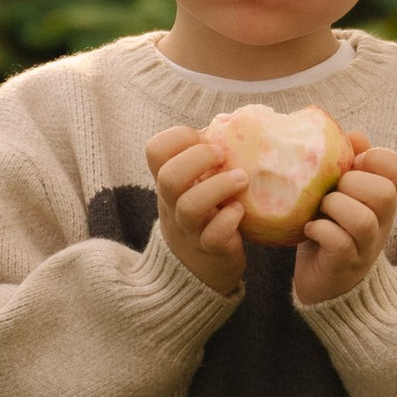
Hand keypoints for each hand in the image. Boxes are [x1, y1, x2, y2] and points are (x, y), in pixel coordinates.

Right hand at [145, 124, 247, 295]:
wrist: (198, 274)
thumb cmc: (204, 218)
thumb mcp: (193, 188)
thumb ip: (204, 163)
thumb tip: (232, 122)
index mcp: (168, 183)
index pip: (155, 150)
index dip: (178, 137)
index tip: (203, 139)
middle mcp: (173, 205)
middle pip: (169, 177)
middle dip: (198, 159)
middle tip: (222, 156)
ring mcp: (189, 230)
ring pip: (191, 206)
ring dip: (219, 187)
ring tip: (241, 179)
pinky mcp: (210, 250)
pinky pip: (214, 235)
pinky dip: (229, 219)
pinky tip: (239, 211)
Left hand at [293, 142, 396, 306]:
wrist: (325, 285)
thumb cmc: (332, 230)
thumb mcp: (341, 194)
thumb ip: (349, 163)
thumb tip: (355, 135)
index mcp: (384, 200)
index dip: (381, 159)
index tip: (355, 164)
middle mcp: (382, 223)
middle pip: (384, 193)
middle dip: (350, 184)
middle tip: (330, 192)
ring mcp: (366, 247)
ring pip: (362, 220)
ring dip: (334, 208)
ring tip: (318, 211)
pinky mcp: (344, 266)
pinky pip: (339, 243)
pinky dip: (319, 231)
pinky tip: (309, 230)